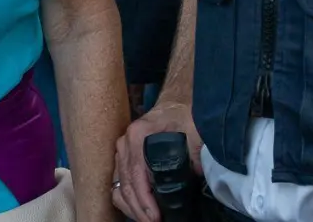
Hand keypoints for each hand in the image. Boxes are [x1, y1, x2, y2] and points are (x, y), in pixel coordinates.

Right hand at [111, 101, 200, 221]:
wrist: (174, 104)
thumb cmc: (182, 116)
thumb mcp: (193, 130)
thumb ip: (194, 151)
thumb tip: (195, 172)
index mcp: (138, 135)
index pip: (136, 174)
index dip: (145, 199)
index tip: (156, 215)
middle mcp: (124, 143)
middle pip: (126, 183)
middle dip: (139, 208)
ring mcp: (121, 150)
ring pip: (119, 185)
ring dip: (132, 207)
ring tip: (147, 219)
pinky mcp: (122, 157)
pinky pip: (117, 183)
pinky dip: (125, 199)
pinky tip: (138, 210)